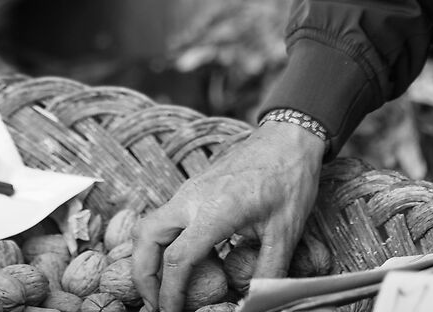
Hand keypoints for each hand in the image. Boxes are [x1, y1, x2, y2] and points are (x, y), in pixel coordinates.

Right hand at [133, 118, 325, 311]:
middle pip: (145, 238)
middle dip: (142, 276)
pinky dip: (162, 244)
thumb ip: (266, 272)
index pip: (177, 258)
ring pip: (150, 226)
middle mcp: (192, 197)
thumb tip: (254, 303)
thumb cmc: (290, 180)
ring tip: (163, 288)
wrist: (288, 137)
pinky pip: (165, 217)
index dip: (170, 293)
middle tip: (155, 304)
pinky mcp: (192, 187)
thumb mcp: (285, 233)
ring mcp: (189, 189)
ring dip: (148, 259)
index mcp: (213, 209)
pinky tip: (183, 263)